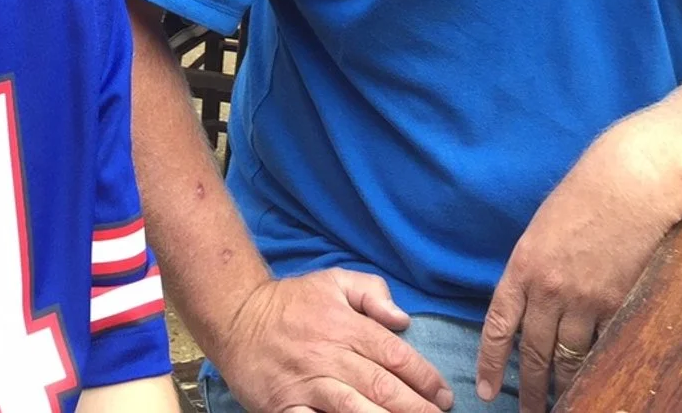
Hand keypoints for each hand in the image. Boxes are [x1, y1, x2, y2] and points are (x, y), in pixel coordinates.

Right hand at [217, 270, 451, 412]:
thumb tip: (402, 318)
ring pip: (355, 410)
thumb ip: (370, 291)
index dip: (424, 377)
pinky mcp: (286, 408)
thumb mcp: (332, 281)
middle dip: (416, 407)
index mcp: (345, 326)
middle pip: (381, 386)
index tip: (444, 395)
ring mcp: (308, 384)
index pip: (394, 354)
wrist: (236, 316)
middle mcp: (330, 356)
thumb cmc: (291, 302)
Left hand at [475, 128, 681, 410]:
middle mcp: (548, 288)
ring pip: (567, 357)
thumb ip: (534, 268)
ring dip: (563, 385)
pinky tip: (593, 378)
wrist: (628, 185)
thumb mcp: (543, 229)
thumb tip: (532, 301)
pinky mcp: (615, 305)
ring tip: (562, 404)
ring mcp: (583, 300)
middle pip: (532, 351)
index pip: (499, 325)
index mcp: (523, 265)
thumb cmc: (584, 196)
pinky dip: (595, 363)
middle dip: (529, 387)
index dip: (491, 362)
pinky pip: (600, 345)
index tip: (486, 390)